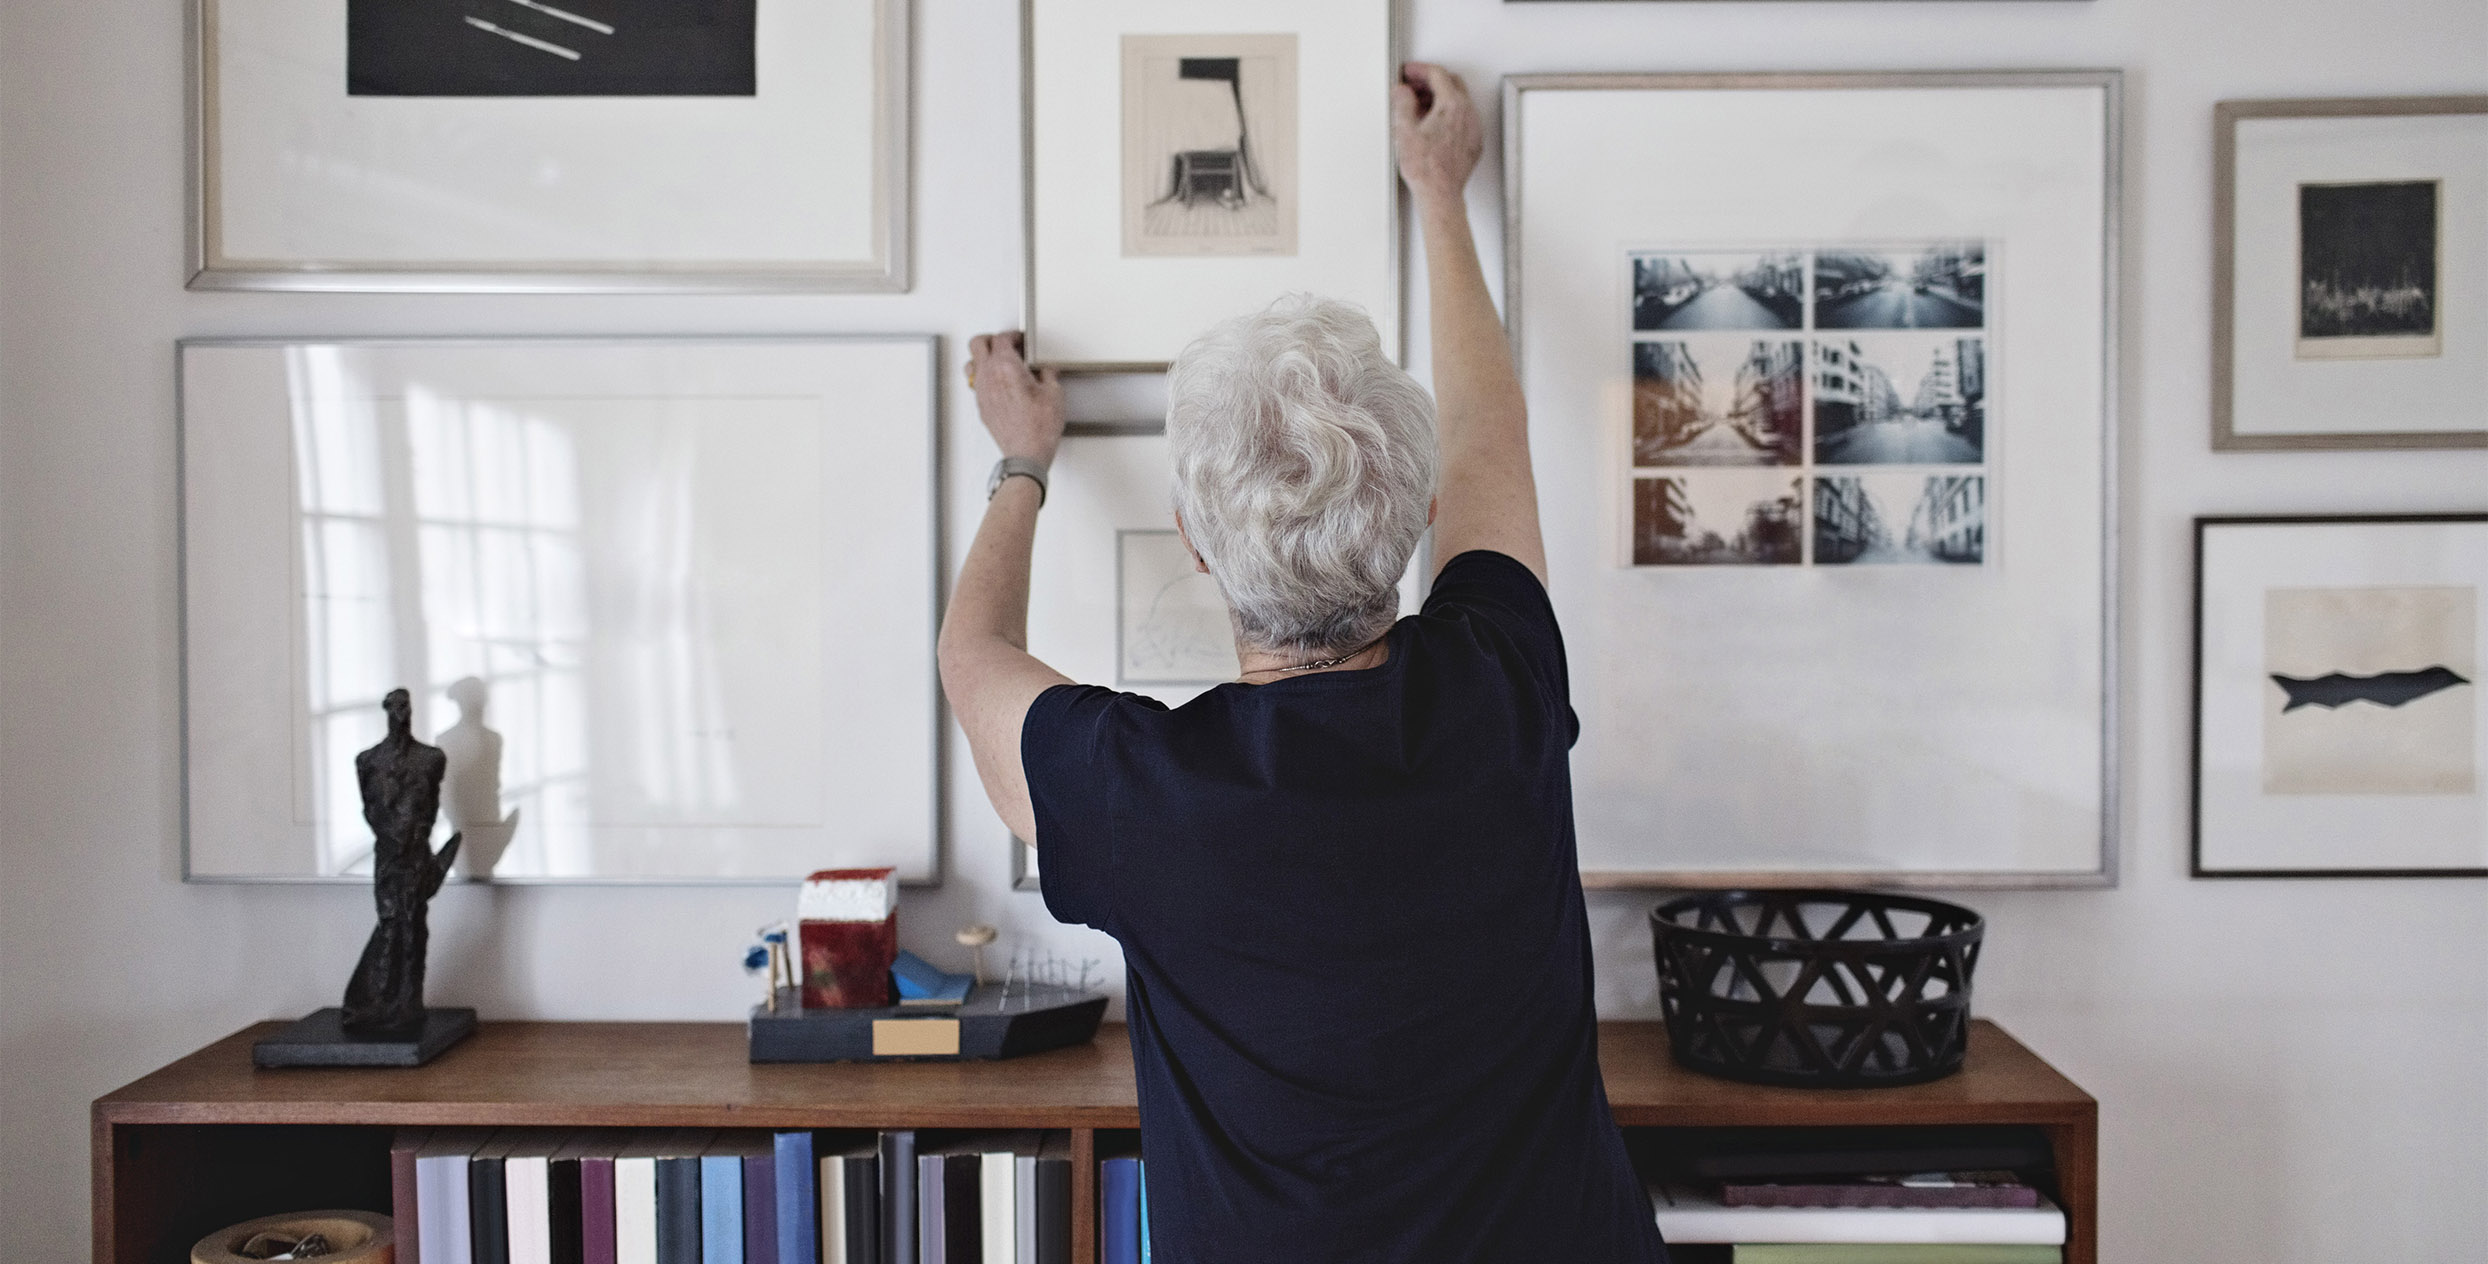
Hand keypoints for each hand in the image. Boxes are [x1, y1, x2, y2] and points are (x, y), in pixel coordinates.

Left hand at [966, 332, 1064, 467]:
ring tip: (999, 362)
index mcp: (1006, 367)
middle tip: (1006, 344)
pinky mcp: (981, 406)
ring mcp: (982, 392)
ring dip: (983, 357)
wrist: (1026, 455)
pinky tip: (999, 384)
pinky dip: (985, 377)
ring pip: (971, 363)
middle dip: (991, 339)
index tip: (1021, 340)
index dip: (1013, 335)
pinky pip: (976, 383)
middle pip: (977, 343)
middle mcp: (989, 377)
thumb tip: (1047, 371)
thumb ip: (1049, 374)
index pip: (1002, 338)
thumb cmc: (1039, 428)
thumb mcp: (1054, 394)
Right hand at [1391, 62, 1481, 210]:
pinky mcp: (1474, 142)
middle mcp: (1468, 114)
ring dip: (1440, 97)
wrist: (1440, 195)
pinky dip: (1449, 113)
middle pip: (1452, 83)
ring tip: (1420, 106)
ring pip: (1460, 100)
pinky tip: (1433, 124)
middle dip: (1432, 80)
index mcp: (1451, 106)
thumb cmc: (1425, 169)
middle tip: (1413, 86)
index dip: (1420, 69)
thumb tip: (1402, 91)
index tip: (1409, 72)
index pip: (1438, 74)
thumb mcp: (1404, 130)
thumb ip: (1402, 103)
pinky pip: (1464, 118)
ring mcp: (1473, 128)